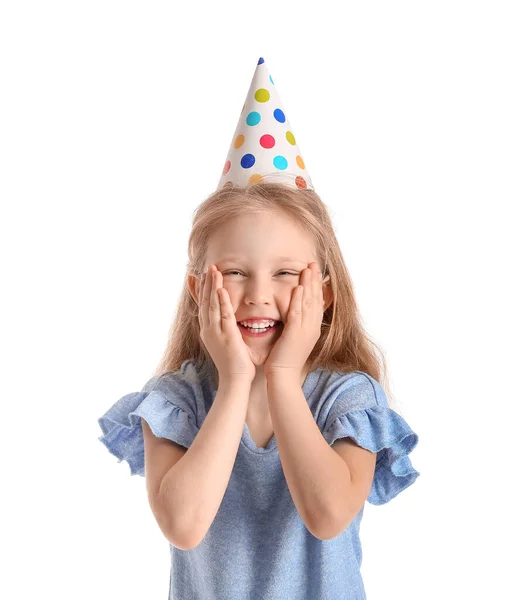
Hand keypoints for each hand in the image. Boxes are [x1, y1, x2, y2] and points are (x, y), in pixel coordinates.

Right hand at [198, 265, 255, 383]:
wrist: (235, 380)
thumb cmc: (234, 364)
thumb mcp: (226, 343)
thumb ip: (226, 330)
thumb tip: (226, 322)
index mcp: (208, 331)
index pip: (203, 306)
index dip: (201, 290)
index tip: (200, 276)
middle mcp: (208, 330)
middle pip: (205, 302)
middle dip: (206, 283)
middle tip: (207, 267)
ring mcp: (216, 333)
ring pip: (212, 305)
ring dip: (212, 286)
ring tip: (213, 270)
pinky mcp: (227, 336)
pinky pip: (223, 315)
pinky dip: (221, 301)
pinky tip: (221, 289)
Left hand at [263, 261, 323, 378]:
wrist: (284, 376)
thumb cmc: (285, 359)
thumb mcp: (294, 339)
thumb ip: (297, 325)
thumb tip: (295, 314)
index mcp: (312, 328)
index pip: (317, 303)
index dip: (317, 286)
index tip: (315, 272)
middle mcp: (312, 328)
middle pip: (316, 299)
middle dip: (315, 280)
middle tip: (314, 264)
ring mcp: (305, 331)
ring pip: (308, 303)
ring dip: (308, 285)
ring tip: (308, 269)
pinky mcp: (295, 335)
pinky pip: (297, 314)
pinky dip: (298, 300)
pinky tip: (298, 288)